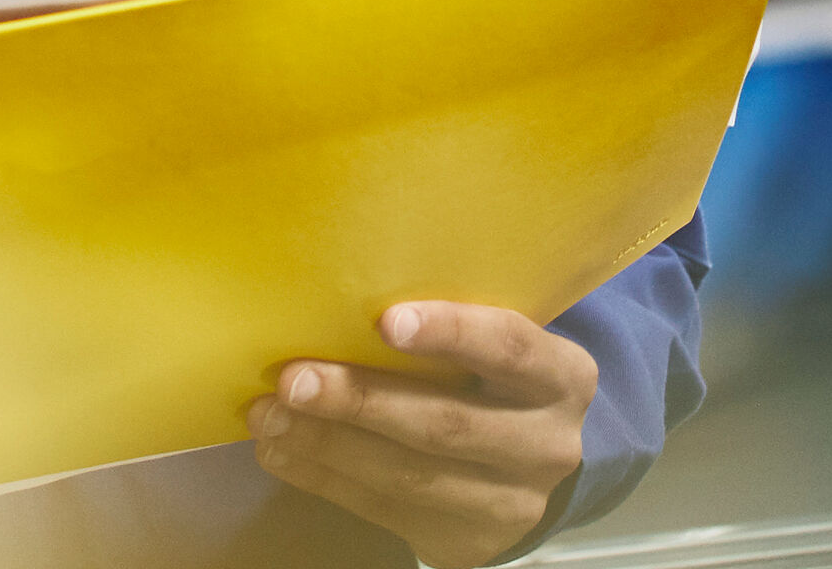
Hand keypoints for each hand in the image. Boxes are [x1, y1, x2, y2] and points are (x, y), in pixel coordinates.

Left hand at [248, 302, 596, 568]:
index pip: (510, 349)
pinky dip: (324, 477)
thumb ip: (454, 326)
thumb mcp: (502, 350)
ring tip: (269, 415)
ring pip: (407, 474)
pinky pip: (382, 509)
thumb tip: (341, 290)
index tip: (386, 320)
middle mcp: (545, 444)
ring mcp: (509, 502)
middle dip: (361, 399)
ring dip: (327, 444)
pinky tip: (281, 452)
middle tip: (294, 378)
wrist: (536, 471)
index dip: (450, 333)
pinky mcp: (464, 541)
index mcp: (562, 377)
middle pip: (445, 423)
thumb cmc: (500, 381)